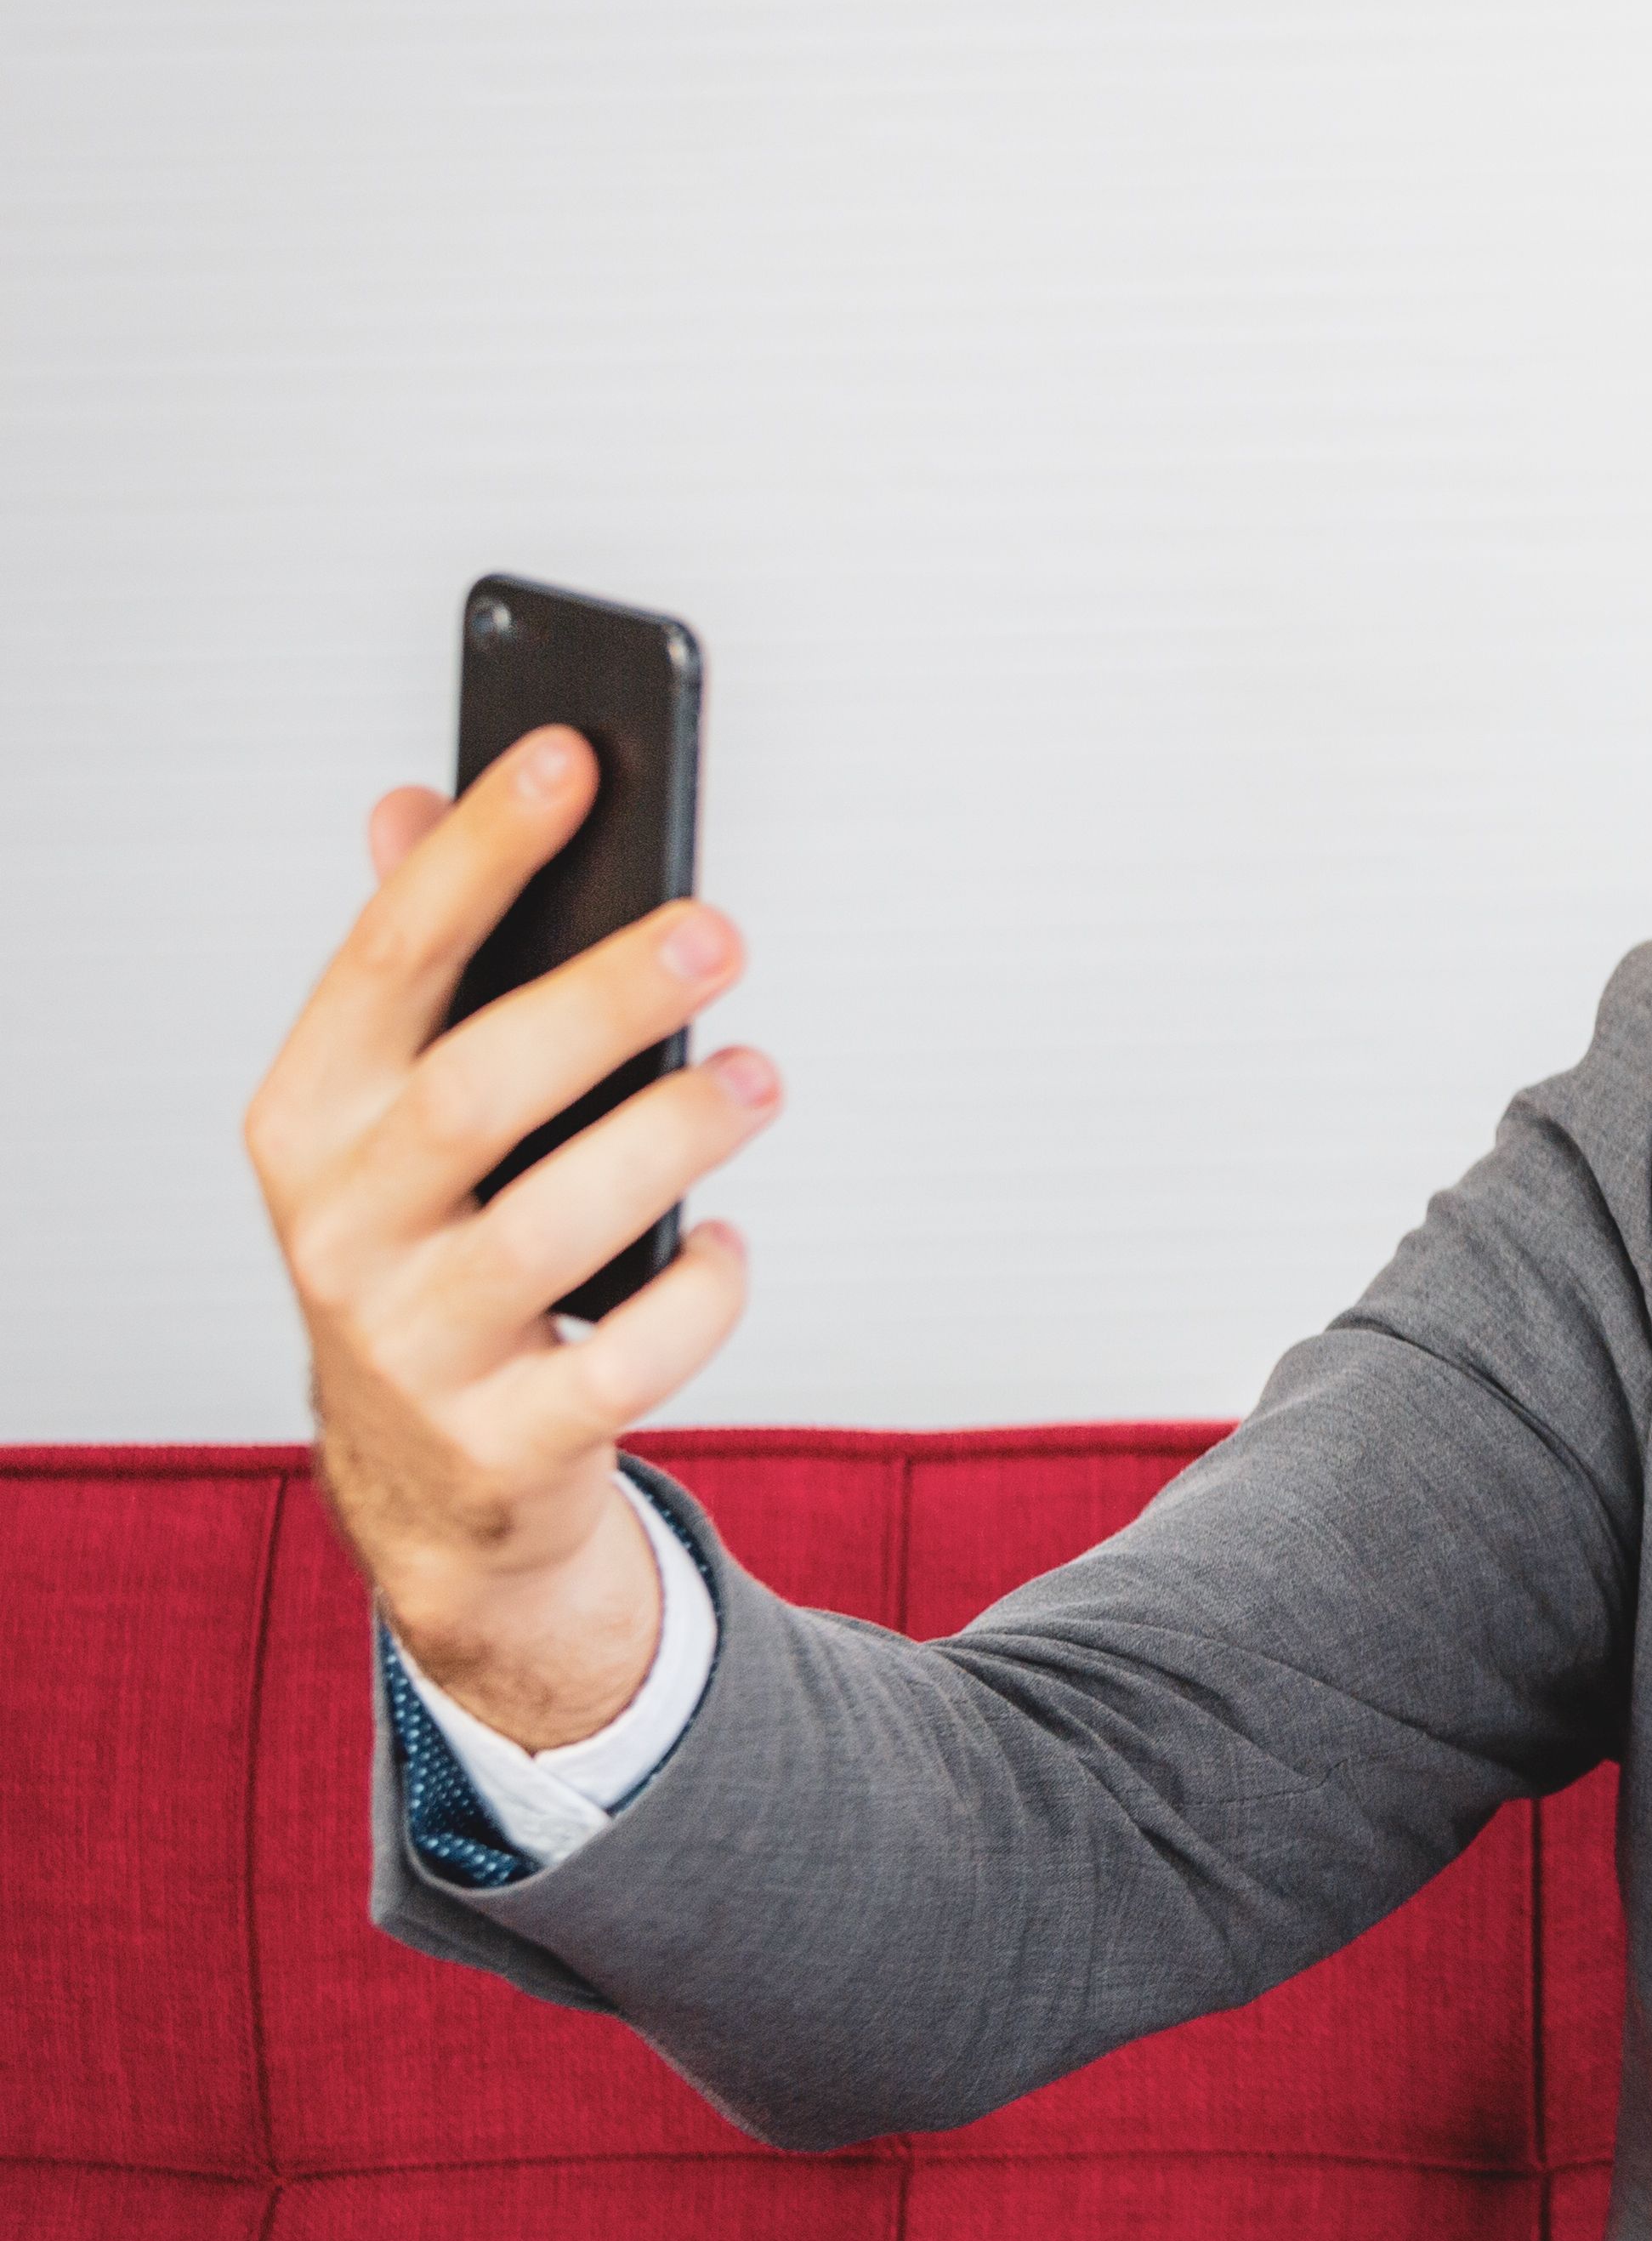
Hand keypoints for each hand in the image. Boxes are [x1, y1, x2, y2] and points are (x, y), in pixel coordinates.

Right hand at [242, 727, 779, 1746]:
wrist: (433, 1484)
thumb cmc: (436, 1257)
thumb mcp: (391, 1118)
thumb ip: (409, 967)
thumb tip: (406, 798)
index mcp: (308, 1120)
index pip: (388, 958)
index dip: (477, 851)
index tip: (569, 756)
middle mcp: (341, 1228)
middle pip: (477, 1088)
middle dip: (602, 996)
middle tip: (718, 929)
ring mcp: (414, 1343)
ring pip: (552, 1224)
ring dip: (673, 1137)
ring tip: (755, 1077)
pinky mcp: (502, 1440)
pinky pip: (623, 1362)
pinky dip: (697, 1295)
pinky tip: (731, 1243)